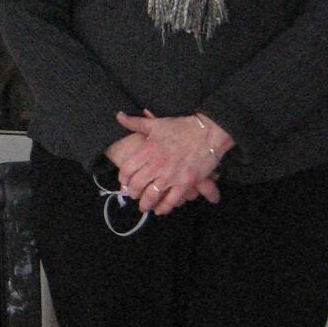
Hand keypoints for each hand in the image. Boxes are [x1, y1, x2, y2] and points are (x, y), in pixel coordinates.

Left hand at [111, 109, 233, 214]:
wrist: (208, 132)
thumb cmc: (182, 126)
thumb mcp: (156, 123)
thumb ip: (135, 123)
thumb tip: (119, 116)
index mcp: (147, 149)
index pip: (127, 169)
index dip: (123, 179)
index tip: (124, 182)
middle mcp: (156, 164)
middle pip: (136, 185)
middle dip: (133, 193)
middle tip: (134, 195)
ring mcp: (170, 175)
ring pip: (151, 196)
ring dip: (145, 204)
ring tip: (145, 206)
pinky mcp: (185, 183)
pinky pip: (170, 201)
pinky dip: (163, 208)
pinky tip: (160, 210)